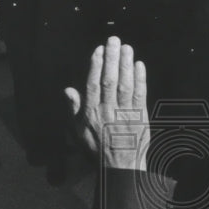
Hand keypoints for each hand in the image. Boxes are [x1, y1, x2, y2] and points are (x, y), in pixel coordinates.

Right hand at [65, 37, 148, 170]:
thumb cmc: (96, 149)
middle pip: (110, 80)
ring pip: (126, 85)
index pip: (93, 84)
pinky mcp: (140, 118)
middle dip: (112, 58)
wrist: (119, 168)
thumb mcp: (77, 132)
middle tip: (114, 40)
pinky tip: (139, 65)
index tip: (99, 50)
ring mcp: (125, 115)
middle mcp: (108, 112)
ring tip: (126, 47)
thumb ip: (73, 109)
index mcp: (91, 114)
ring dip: (126, 64)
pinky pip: (140, 95)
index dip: (96, 66)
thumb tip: (68, 89)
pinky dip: (140, 79)